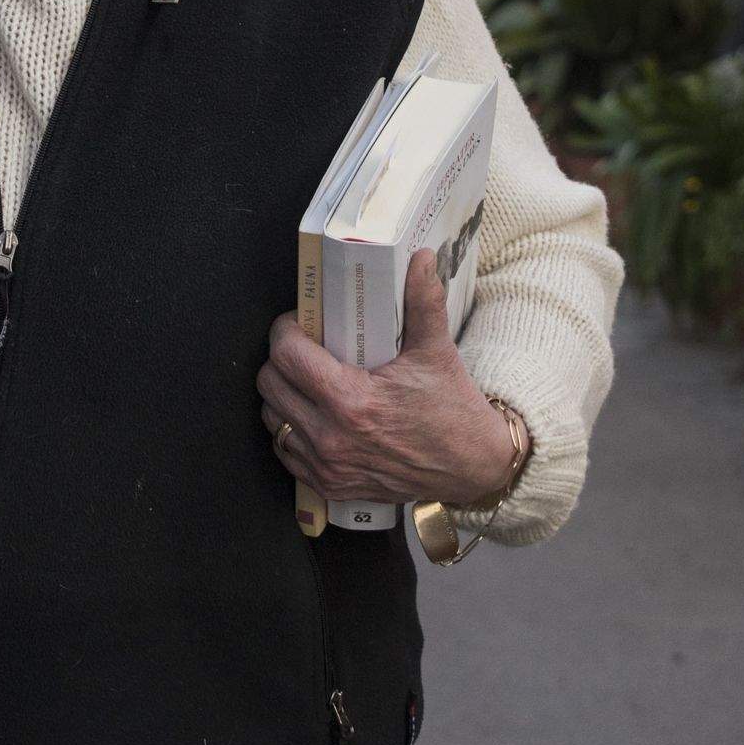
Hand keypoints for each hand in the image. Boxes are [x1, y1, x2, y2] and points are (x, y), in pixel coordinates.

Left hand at [259, 249, 520, 506]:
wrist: (473, 469)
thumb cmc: (454, 411)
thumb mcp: (437, 352)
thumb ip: (423, 301)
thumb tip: (420, 259)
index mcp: (352, 401)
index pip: (287, 355)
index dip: (285, 330)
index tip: (299, 321)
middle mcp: (331, 437)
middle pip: (270, 384)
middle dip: (281, 358)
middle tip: (304, 347)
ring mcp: (327, 466)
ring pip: (273, 418)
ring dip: (283, 395)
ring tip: (307, 379)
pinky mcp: (329, 485)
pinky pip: (286, 451)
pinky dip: (291, 429)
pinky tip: (312, 414)